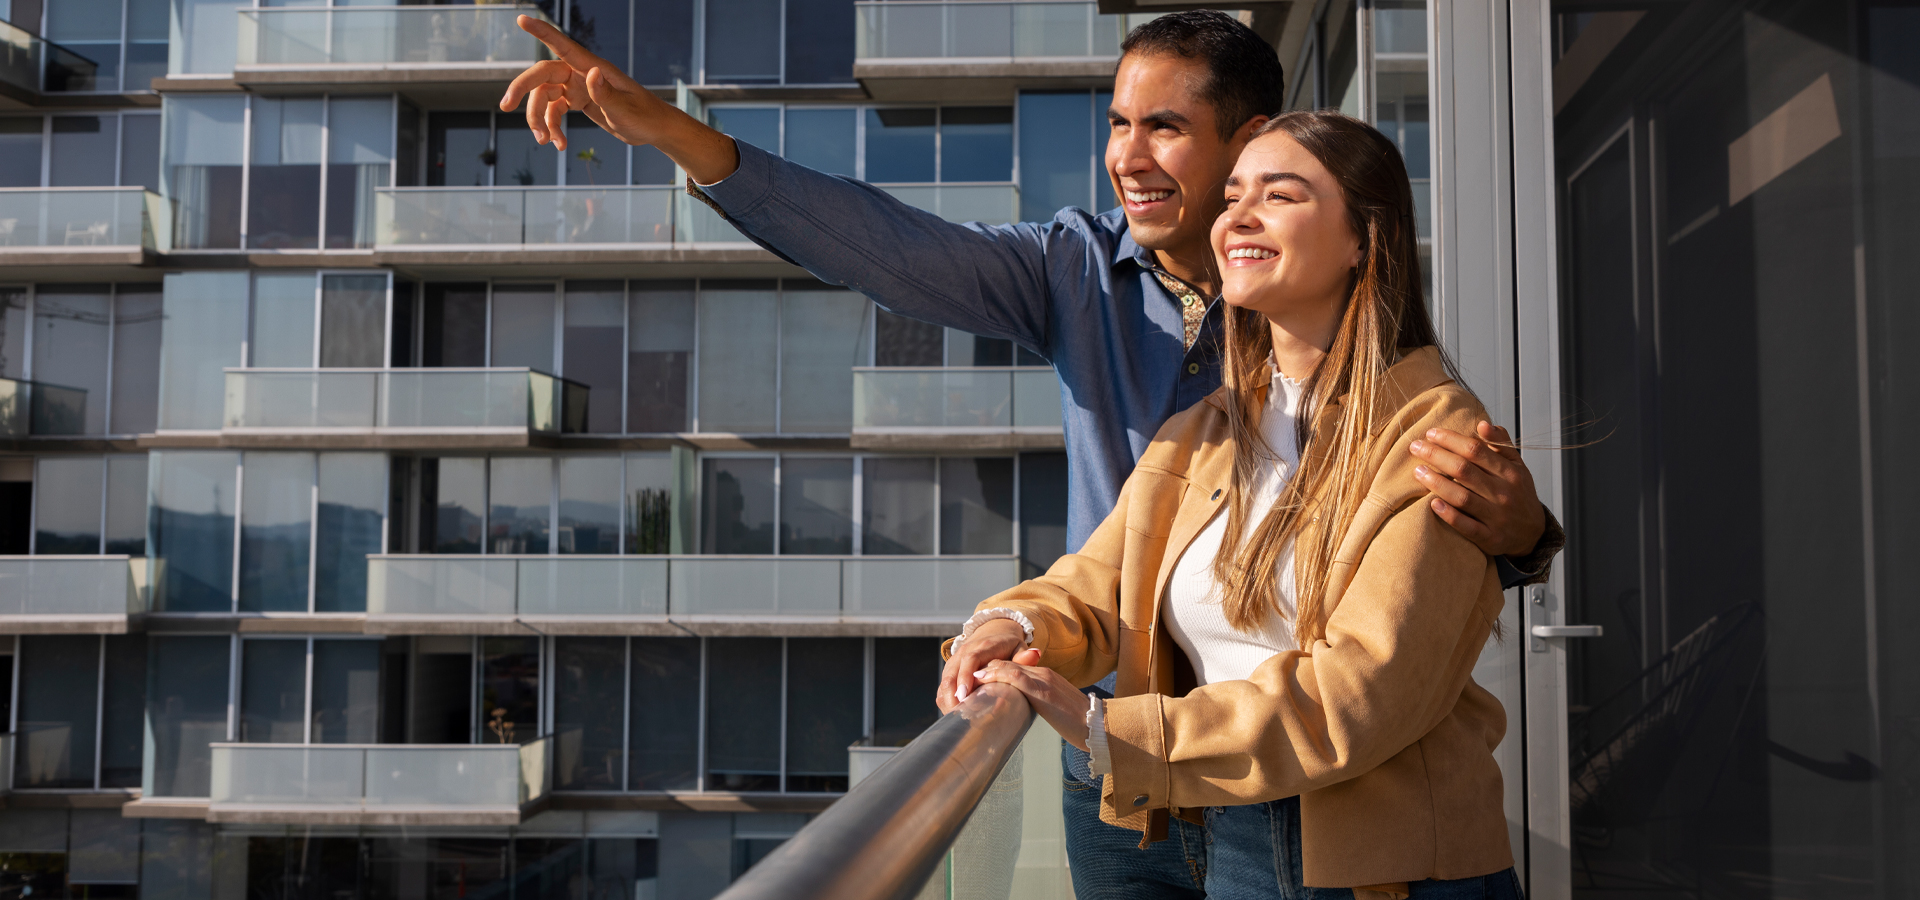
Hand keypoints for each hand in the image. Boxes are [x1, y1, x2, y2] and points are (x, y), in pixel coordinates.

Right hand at [499, 16, 738, 181]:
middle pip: (542, 75)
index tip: (522, 20)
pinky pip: (554, 112)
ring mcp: (578, 88)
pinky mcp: (578, 102)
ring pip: (544, 98)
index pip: (563, 46)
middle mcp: (581, 74)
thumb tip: (590, 73)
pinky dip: (552, 128)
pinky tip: (558, 145)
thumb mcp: (626, 109)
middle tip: (505, 106)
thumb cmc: (645, 115)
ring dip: (539, 120)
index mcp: (593, 68)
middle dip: (522, 89)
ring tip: (546, 142)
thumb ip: (606, 93)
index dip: (542, 32)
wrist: (654, 129)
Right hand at [936, 618, 1026, 712]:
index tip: (965, 695)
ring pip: (945, 683)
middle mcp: (964, 652)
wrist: (993, 632)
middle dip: (953, 696)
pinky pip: (943, 687)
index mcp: (982, 646)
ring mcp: (955, 662)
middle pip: (951, 674)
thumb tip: (1035, 655)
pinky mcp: (950, 671)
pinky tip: (955, 715)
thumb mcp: (1019, 647)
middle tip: (959, 715)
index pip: (970, 660)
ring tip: (957, 719)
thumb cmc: (1007, 645)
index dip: (966, 677)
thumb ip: (1024, 655)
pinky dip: (946, 701)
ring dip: (948, 701)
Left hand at [973, 649, 1092, 750]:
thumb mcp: (1055, 708)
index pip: (1013, 667)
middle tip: (966, 680)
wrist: (1099, 727)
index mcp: (1046, 676)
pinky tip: (981, 681)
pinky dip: (996, 676)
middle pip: (1007, 664)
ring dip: (986, 672)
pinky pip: (1015, 677)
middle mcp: (1043, 673)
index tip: (976, 680)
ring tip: (969, 680)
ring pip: (1008, 667)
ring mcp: (1043, 680)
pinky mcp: (1043, 691)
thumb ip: (1039, 703)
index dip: (993, 671)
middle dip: (985, 670)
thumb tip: (1021, 710)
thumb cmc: (1079, 723)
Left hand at [1409, 421, 1545, 557]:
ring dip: (1437, 483)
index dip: (1451, 440)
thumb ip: (1501, 444)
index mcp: (1510, 472)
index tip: (1431, 433)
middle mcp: (1503, 493)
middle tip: (1415, 447)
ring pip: (1462, 497)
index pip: (1476, 450)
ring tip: (1417, 471)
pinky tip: (1432, 504)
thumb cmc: (1518, 493)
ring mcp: (1496, 517)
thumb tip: (1483, 424)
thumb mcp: (1518, 466)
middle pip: (1464, 470)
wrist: (1533, 532)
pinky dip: (1449, 515)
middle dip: (1437, 456)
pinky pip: (1467, 526)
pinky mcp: (1490, 538)